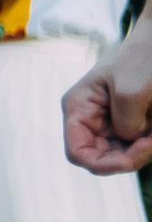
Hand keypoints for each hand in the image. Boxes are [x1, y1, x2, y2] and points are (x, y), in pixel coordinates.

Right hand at [65, 37, 151, 174]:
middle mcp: (90, 118)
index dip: (102, 164)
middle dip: (130, 156)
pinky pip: (137, 143)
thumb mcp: (132, 90)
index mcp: (79, 108)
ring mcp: (111, 120)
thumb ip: (126, 123)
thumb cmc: (144, 57)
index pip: (78, 153)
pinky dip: (150, 141)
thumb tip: (130, 140)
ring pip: (124, 153)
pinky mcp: (131, 120)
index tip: (130, 161)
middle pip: (103, 156)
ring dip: (144, 148)